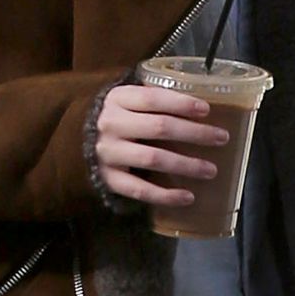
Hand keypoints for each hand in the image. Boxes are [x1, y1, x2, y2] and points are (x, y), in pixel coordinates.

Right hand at [95, 84, 230, 209]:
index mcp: (118, 99)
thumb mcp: (126, 101)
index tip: (206, 110)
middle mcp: (111, 124)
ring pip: (153, 158)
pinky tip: (187, 197)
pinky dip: (165, 195)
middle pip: (160, 127)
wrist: (72, 140)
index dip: (181, 103)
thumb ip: (153, 100)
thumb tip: (201, 106)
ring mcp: (108, 153)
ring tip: (211, 170)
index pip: (153, 98)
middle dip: (195, 133)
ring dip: (186, 164)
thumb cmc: (115, 117)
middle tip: (222, 138)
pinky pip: (140, 189)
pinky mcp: (108, 178)